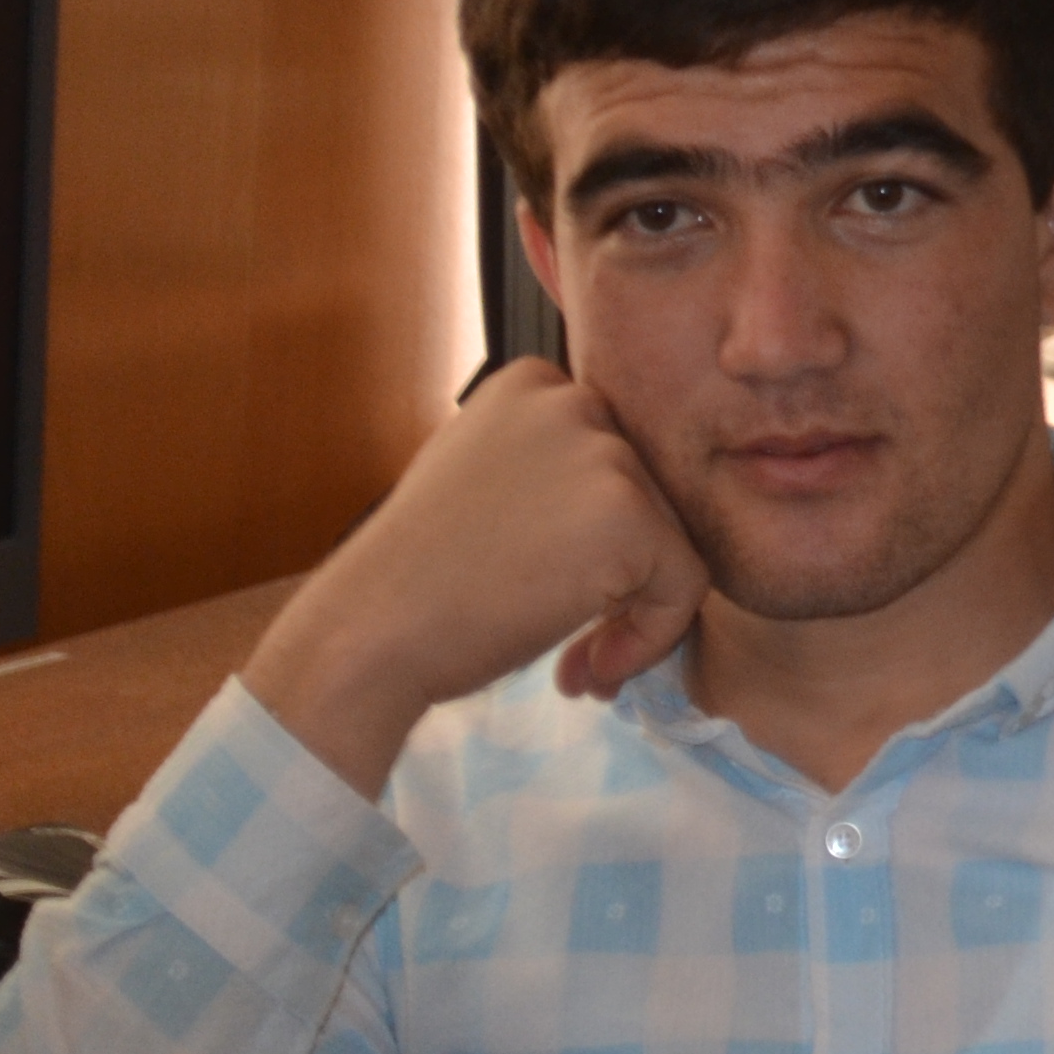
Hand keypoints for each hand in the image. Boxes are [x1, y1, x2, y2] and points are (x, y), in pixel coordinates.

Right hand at [241, 363, 708, 797]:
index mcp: (533, 384)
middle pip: (651, 499)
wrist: (368, 630)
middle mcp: (573, 401)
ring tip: (576, 661)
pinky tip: (584, 669)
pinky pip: (685, 586)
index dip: (596, 538)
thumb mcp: (481, 484)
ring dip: (633, 616)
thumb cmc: (415, 578)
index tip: (545, 585)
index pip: (613, 460)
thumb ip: (549, 476)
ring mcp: (604, 453)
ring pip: (674, 543)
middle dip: (620, 580)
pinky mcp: (628, 514)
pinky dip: (651, 640)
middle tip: (572, 643)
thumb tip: (627, 514)